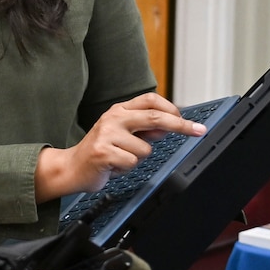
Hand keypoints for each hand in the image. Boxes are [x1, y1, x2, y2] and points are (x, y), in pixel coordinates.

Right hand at [35, 93, 206, 201]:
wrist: (71, 168)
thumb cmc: (100, 151)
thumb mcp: (122, 135)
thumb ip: (144, 130)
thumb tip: (169, 127)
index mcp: (119, 110)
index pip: (151, 100)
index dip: (172, 109)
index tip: (189, 121)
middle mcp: (113, 118)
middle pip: (154, 117)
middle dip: (180, 125)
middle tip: (199, 131)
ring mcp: (107, 135)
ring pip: (145, 149)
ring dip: (137, 159)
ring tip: (120, 159)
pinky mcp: (103, 153)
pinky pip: (132, 163)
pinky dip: (126, 169)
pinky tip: (113, 167)